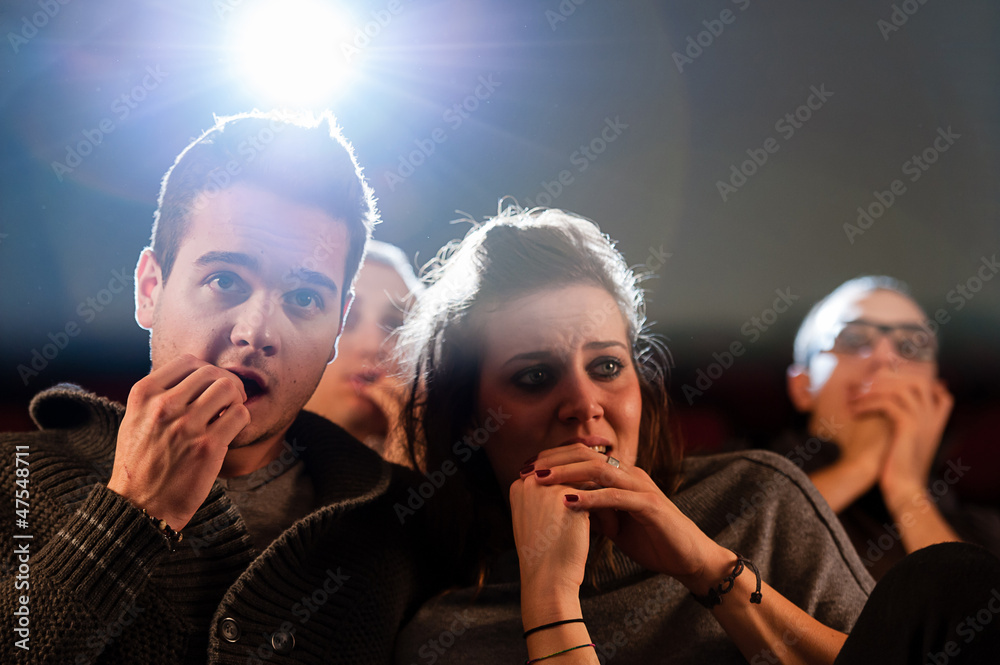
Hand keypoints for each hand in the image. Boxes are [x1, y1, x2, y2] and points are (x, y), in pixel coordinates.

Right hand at [107, 354, 249, 529]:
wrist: (139, 507)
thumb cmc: (140, 464)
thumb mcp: (135, 419)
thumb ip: (159, 395)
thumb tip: (193, 377)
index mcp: (144, 395)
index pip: (188, 362)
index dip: (207, 371)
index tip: (210, 387)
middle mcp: (164, 406)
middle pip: (212, 372)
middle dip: (227, 383)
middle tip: (230, 400)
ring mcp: (186, 425)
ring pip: (228, 388)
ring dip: (237, 399)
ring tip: (231, 413)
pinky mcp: (207, 446)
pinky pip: (240, 415)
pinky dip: (242, 419)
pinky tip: (231, 430)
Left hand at [524, 444, 718, 585]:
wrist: (690, 559)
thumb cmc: (653, 540)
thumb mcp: (616, 525)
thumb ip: (595, 511)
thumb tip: (567, 507)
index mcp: (622, 477)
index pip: (583, 458)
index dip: (554, 461)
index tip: (526, 469)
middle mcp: (631, 475)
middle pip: (587, 457)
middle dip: (554, 461)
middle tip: (526, 469)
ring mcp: (641, 488)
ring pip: (599, 471)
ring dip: (567, 473)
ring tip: (541, 479)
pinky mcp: (649, 505)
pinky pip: (616, 497)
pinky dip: (591, 497)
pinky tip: (568, 501)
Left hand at [850, 371, 952, 501]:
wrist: (905, 489)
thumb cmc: (897, 466)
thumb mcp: (901, 439)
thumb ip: (897, 419)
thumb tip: (879, 405)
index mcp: (934, 420)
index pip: (933, 387)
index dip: (910, 378)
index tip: (885, 380)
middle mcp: (932, 417)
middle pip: (916, 380)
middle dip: (888, 378)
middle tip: (863, 385)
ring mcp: (923, 420)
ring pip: (899, 388)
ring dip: (873, 390)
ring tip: (854, 397)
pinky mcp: (908, 426)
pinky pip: (887, 402)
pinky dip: (867, 403)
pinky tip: (854, 411)